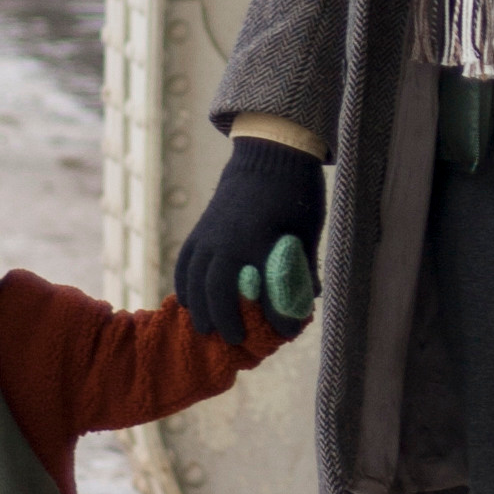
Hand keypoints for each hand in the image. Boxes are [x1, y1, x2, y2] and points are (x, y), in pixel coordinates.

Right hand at [175, 138, 325, 343]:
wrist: (269, 152)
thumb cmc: (296, 190)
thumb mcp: (308, 228)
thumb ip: (306, 264)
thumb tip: (310, 298)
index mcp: (260, 240)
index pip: (267, 290)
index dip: (277, 317)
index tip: (286, 333)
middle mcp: (229, 239)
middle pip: (217, 290)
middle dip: (224, 319)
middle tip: (234, 341)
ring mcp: (210, 233)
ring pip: (195, 278)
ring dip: (200, 307)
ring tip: (207, 329)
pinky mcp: (201, 228)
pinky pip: (185, 262)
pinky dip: (184, 284)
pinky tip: (188, 302)